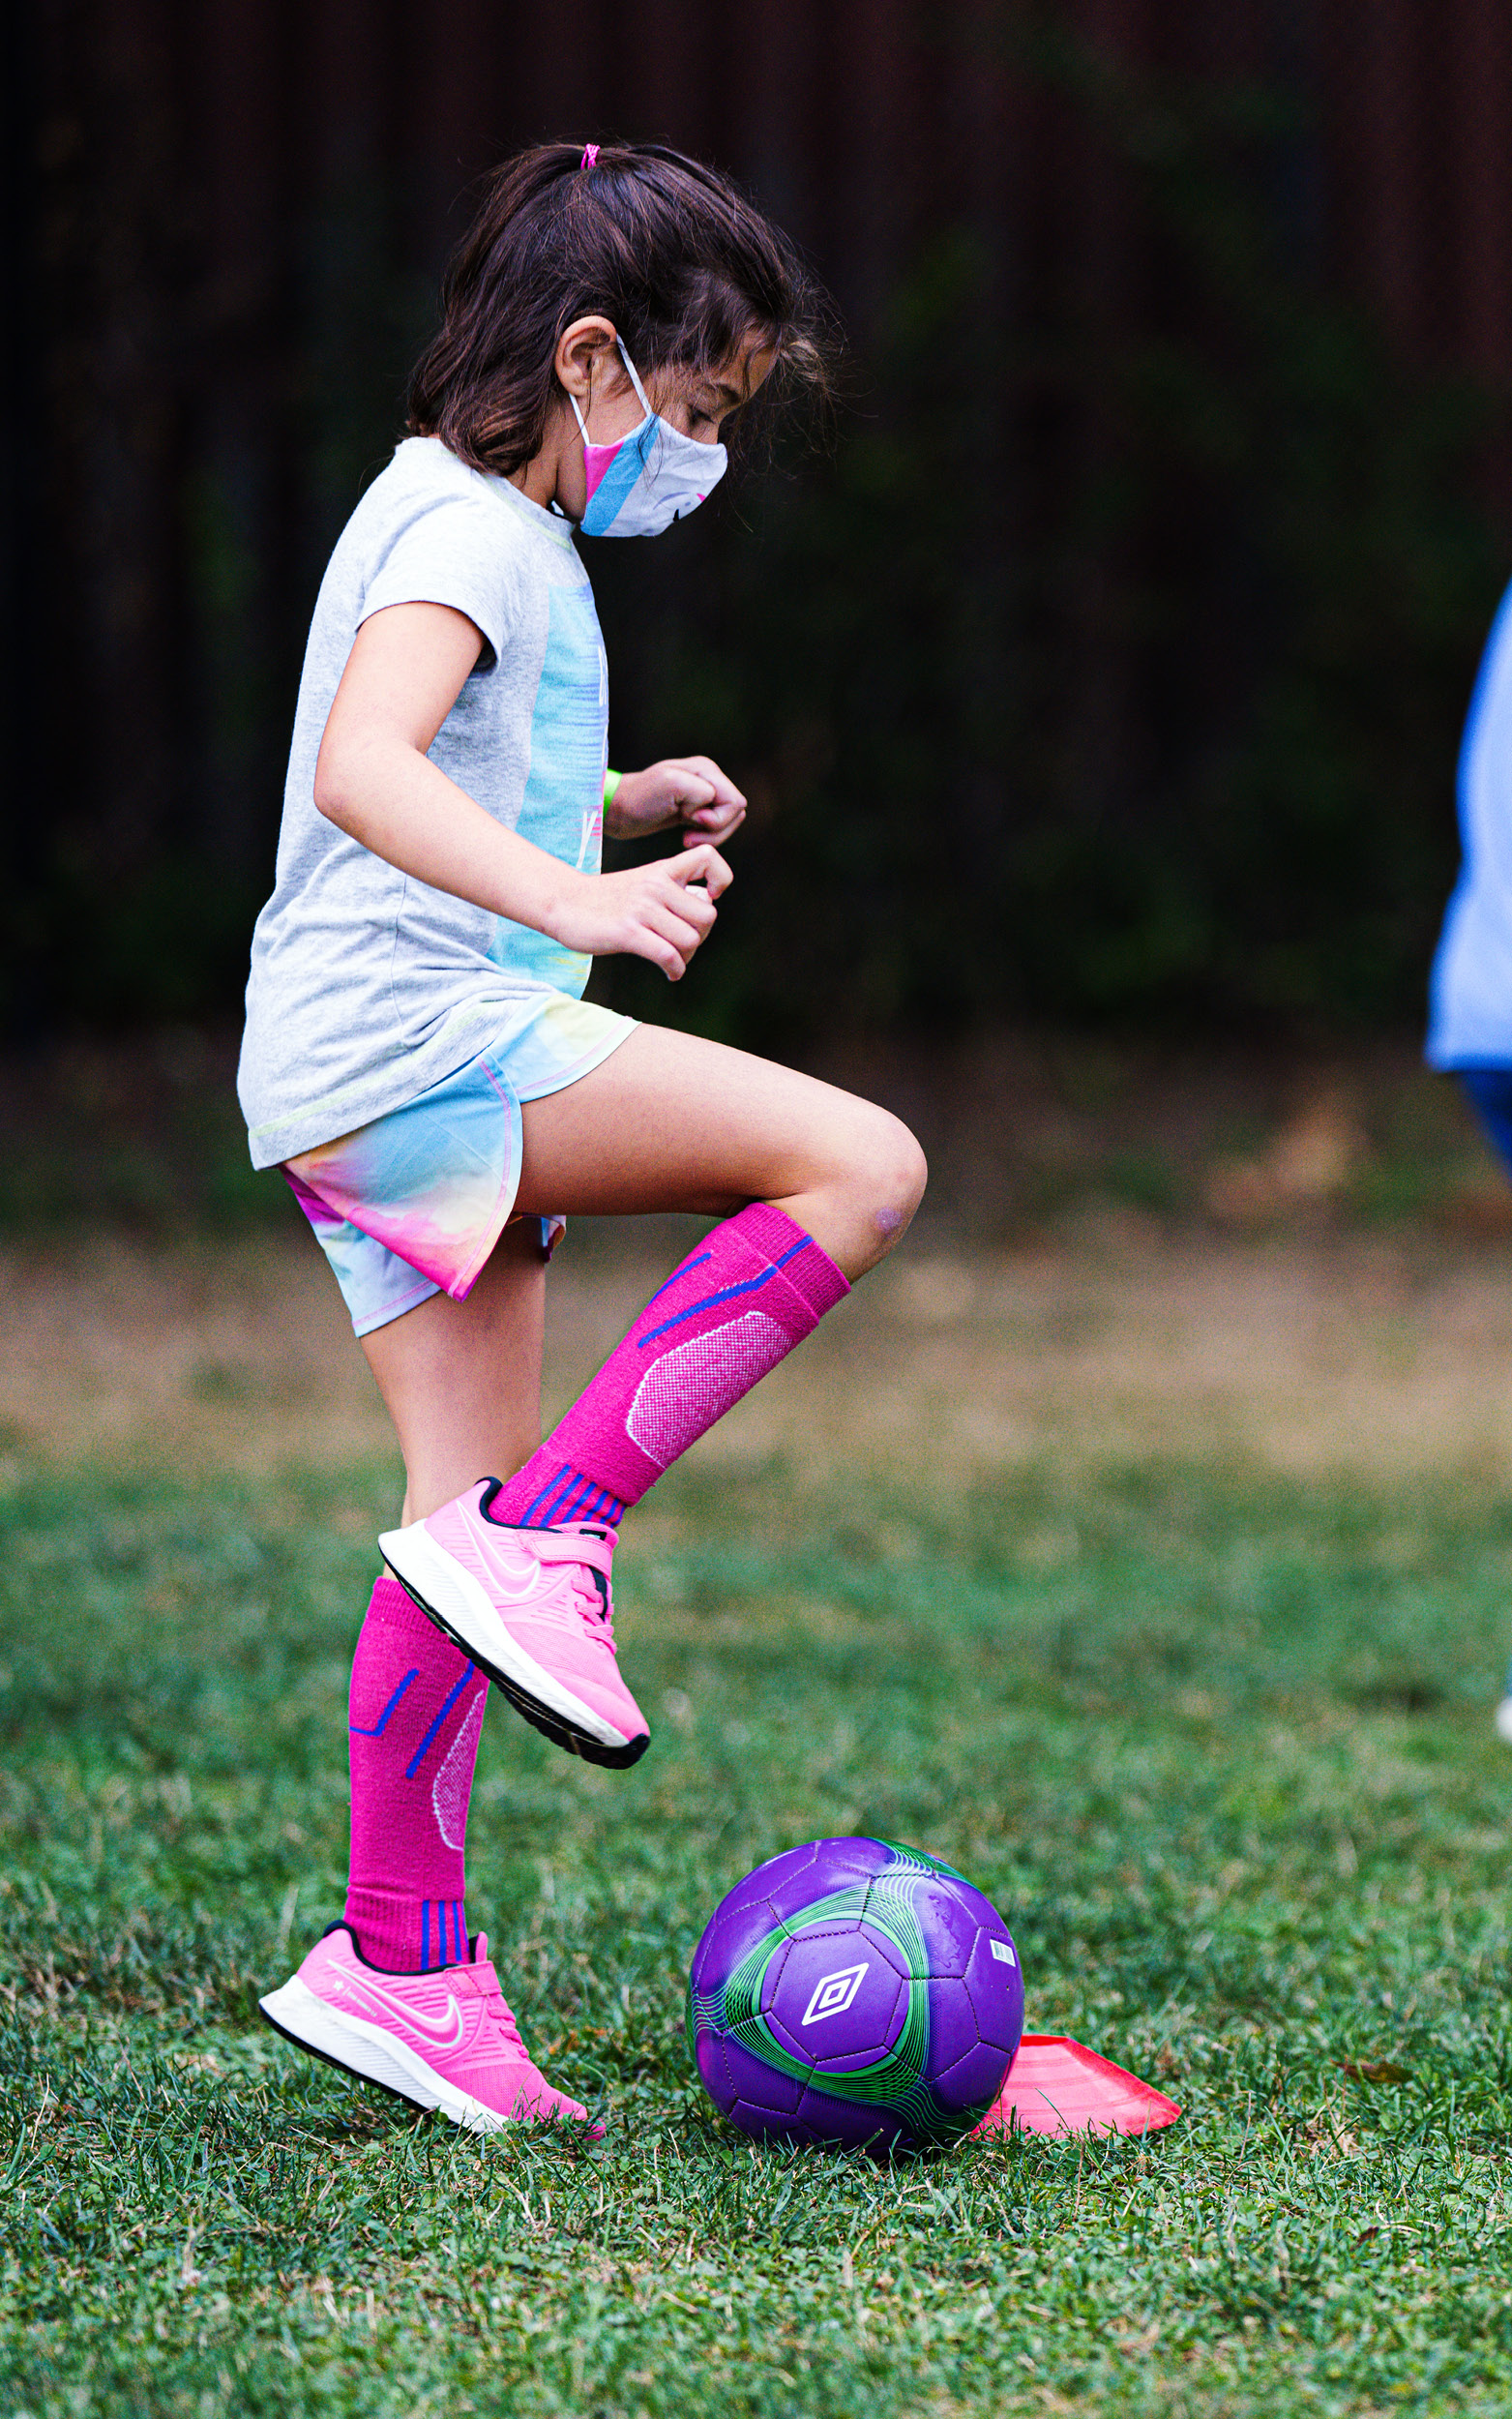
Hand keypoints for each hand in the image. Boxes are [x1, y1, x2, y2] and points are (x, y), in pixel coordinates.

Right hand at [543, 844, 732, 981]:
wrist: (563, 902)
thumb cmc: (606, 899)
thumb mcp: (643, 882)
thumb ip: (674, 890)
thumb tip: (707, 902)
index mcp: (662, 870)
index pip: (709, 857)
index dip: (720, 879)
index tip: (708, 897)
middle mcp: (656, 885)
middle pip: (707, 915)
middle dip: (701, 936)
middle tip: (683, 943)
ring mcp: (641, 908)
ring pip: (691, 940)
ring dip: (687, 958)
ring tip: (673, 960)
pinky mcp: (628, 932)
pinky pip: (668, 956)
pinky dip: (675, 970)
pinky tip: (670, 972)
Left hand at [606, 756, 746, 847]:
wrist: (617, 811)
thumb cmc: (638, 799)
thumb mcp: (670, 785)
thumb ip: (700, 790)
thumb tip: (711, 805)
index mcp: (706, 769)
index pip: (735, 802)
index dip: (716, 818)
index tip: (690, 820)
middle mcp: (709, 778)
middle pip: (735, 813)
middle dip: (715, 830)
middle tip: (687, 836)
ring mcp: (703, 794)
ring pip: (729, 822)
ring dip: (710, 836)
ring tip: (686, 838)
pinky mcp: (696, 809)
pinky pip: (717, 828)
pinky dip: (705, 837)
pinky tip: (685, 836)